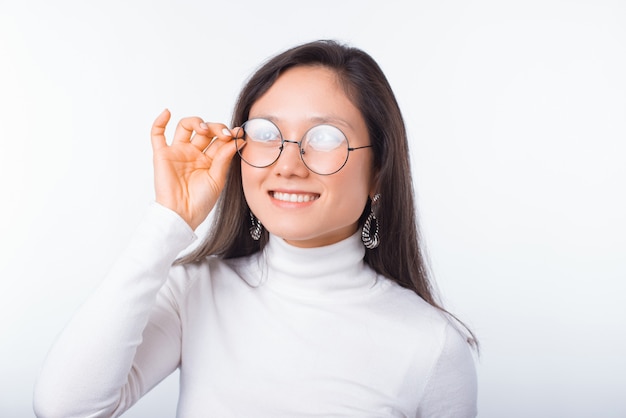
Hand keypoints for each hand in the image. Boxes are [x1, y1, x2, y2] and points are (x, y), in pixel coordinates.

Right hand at [150, 109, 241, 229]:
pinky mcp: (162, 155)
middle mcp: (194, 153)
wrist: (182, 215)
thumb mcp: (218, 179)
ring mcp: (178, 152)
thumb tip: (237, 139)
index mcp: (209, 160)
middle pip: (205, 130)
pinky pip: (157, 135)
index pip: (219, 140)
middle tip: (224, 134)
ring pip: (185, 127)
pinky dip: (160, 121)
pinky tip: (167, 113)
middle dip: (216, 128)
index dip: (229, 134)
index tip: (239, 133)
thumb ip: (224, 158)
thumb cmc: (200, 202)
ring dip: (196, 121)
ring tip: (204, 129)